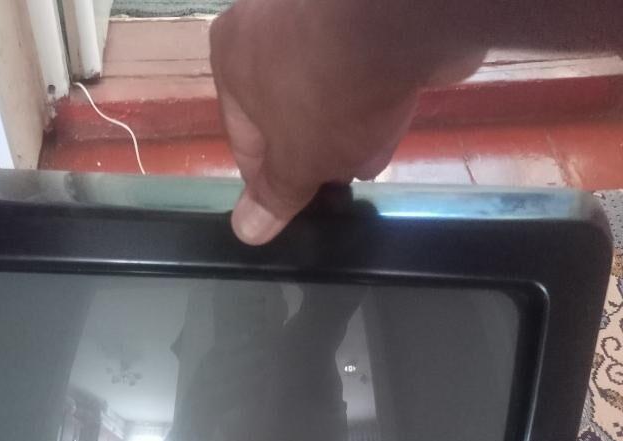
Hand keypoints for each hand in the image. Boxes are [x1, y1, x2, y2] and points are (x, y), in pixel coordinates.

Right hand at [210, 0, 483, 243]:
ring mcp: (317, 10)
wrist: (397, 21)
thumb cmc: (324, 97)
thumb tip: (246, 231)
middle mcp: (264, 24)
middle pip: (286, 112)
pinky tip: (393, 117)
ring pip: (326, 88)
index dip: (273, 181)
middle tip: (343, 180)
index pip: (244, 140)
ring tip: (373, 154)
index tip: (299, 204)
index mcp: (230, 59)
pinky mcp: (365, 12)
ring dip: (348, 127)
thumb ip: (275, 196)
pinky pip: (362, 63)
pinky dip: (373, 92)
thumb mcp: (296, 164)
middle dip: (317, 152)